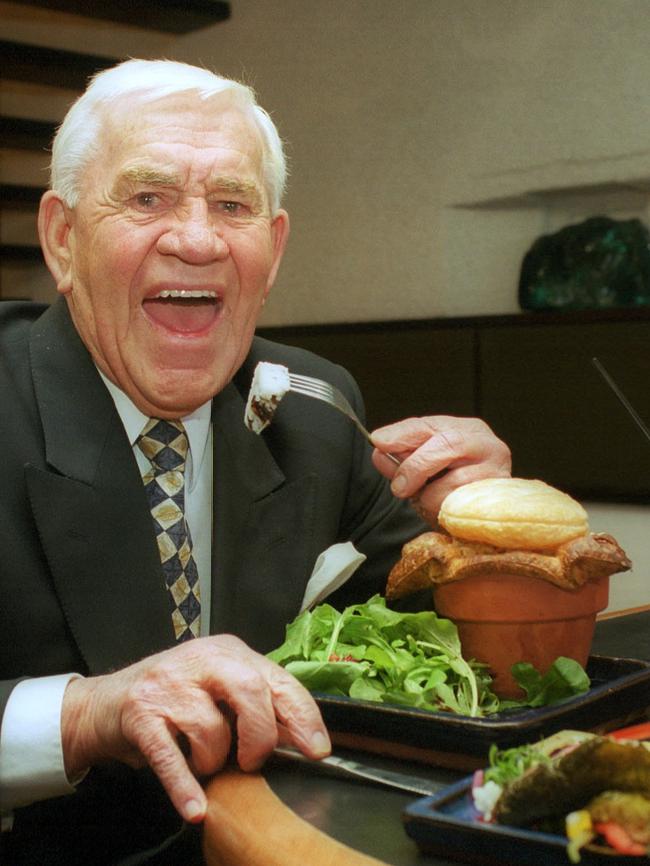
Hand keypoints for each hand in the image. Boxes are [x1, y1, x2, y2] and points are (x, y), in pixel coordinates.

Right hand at [61, 635, 330, 823]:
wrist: (104, 705)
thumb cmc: (173, 700)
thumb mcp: (218, 690)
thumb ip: (258, 703)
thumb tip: (303, 732)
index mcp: (227, 652)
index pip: (276, 679)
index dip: (302, 715)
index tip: (316, 748)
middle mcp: (200, 660)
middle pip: (250, 691)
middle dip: (260, 735)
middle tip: (253, 760)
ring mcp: (168, 685)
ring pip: (211, 728)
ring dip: (213, 760)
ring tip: (203, 761)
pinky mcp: (141, 715)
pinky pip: (170, 757)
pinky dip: (185, 787)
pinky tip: (196, 808)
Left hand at [370, 415, 510, 522]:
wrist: (485, 514)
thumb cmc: (451, 484)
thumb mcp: (422, 464)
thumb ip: (399, 457)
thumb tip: (379, 452)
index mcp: (467, 430)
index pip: (430, 425)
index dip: (403, 434)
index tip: (379, 442)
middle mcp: (488, 445)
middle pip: (447, 444)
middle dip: (415, 467)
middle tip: (399, 487)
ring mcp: (497, 472)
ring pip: (453, 482)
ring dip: (430, 497)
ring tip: (431, 500)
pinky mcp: (497, 501)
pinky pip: (459, 507)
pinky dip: (443, 512)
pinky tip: (444, 510)